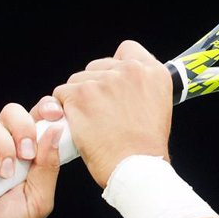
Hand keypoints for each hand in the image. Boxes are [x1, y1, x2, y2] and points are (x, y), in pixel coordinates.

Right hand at [0, 97, 65, 217]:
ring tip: (3, 173)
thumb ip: (48, 167)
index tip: (55, 114)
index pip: (39, 119)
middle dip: (23, 128)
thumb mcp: (38, 198)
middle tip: (26, 155)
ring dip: (2, 147)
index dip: (47, 109)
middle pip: (14, 113)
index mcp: (30, 154)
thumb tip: (57, 130)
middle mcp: (5, 146)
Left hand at [54, 40, 172, 189]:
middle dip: (96, 85)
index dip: (118, 67)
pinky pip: (60, 95)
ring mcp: (103, 81)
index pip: (127, 50)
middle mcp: (131, 71)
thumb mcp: (158, 108)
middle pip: (98, 66)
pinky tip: (78, 124)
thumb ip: (141, 89)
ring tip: (93, 122)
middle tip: (103, 112)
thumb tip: (121, 85)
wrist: (136, 168)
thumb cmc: (146, 147)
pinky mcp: (80, 95)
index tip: (116, 85)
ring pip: (77, 80)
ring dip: (79, 99)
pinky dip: (64, 110)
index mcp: (154, 73)